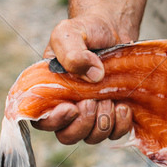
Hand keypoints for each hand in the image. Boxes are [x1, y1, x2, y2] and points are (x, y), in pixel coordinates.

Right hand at [31, 13, 133, 143]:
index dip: (55, 121)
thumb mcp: (70, 33)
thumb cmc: (85, 31)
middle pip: (67, 136)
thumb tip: (93, 75)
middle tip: (93, 101)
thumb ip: (72, 52)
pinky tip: (124, 106)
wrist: (113, 29)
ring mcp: (92, 113)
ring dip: (102, 123)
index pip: (42, 121)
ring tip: (110, 99)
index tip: (71, 107)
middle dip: (83, 124)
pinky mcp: (113, 114)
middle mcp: (68, 107)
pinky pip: (116, 133)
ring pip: (92, 137)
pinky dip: (121, 124)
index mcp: (49, 92)